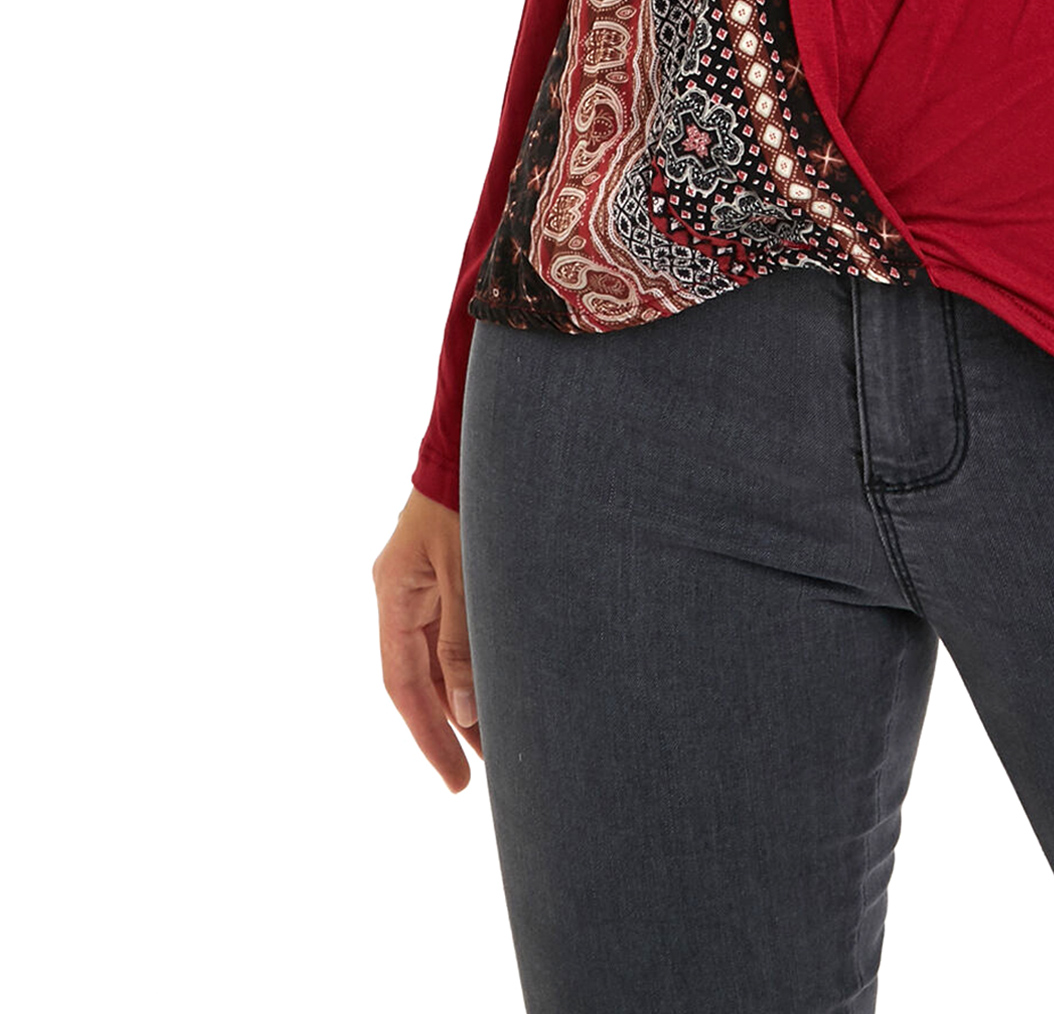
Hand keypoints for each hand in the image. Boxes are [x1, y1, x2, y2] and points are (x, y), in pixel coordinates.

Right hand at [372, 487, 480, 790]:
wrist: (474, 438)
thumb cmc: (471, 498)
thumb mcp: (468, 571)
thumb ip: (462, 640)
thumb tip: (463, 710)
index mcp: (394, 594)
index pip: (403, 684)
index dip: (428, 734)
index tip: (454, 778)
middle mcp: (400, 594)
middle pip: (418, 675)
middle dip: (449, 724)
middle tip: (481, 770)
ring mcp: (419, 582)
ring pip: (435, 656)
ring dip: (461, 696)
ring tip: (496, 739)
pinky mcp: (442, 571)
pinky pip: (449, 630)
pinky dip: (468, 662)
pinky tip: (493, 684)